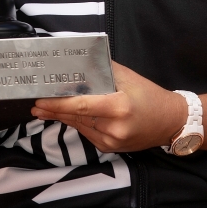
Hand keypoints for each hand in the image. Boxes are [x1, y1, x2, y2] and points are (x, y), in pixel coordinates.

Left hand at [31, 63, 187, 153]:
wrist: (170, 121)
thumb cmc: (149, 95)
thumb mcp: (128, 77)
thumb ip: (103, 69)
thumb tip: (80, 59)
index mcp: (119, 107)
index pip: (81, 106)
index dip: (58, 104)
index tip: (41, 100)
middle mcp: (114, 127)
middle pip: (76, 117)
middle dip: (55, 110)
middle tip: (36, 103)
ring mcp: (112, 141)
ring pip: (80, 126)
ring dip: (63, 117)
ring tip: (44, 109)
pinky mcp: (110, 148)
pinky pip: (88, 133)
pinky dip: (77, 123)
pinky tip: (66, 116)